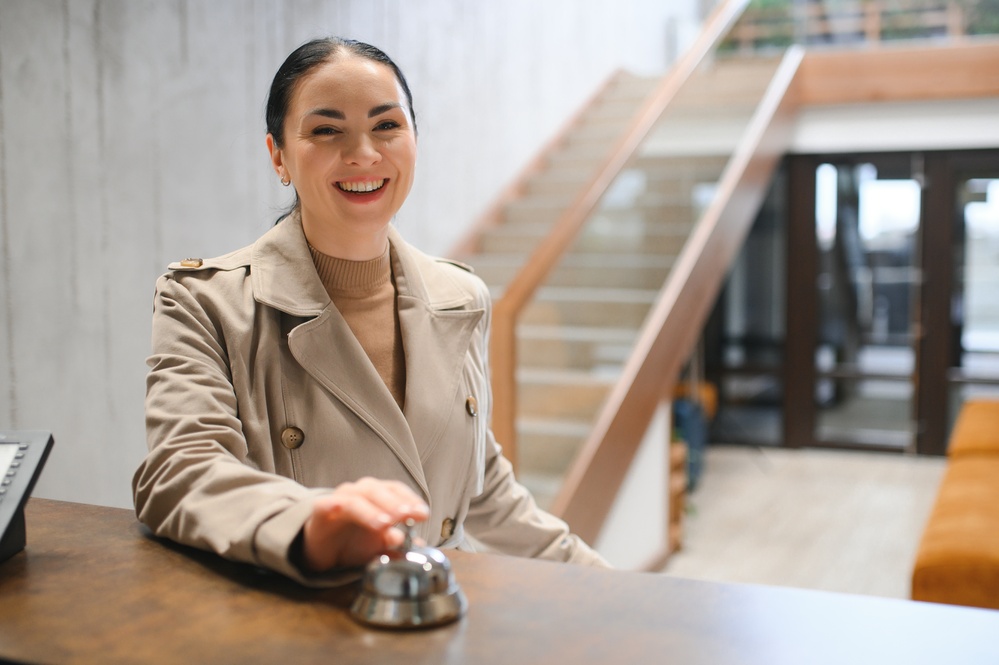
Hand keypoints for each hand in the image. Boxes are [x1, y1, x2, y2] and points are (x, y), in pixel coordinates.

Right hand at [300, 477, 428, 572]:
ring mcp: (340, 498)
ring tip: (385, 523)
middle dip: (395, 503)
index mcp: (378, 497)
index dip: (411, 499)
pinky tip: (339, 508)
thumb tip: (418, 546)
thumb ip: (397, 545)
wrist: (322, 551)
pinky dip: (335, 504)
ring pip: (357, 497)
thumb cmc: (353, 543)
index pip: (397, 490)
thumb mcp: (379, 547)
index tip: (423, 514)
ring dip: (372, 509)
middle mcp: (360, 492)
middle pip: (379, 490)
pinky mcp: (321, 509)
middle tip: (407, 515)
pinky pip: (328, 503)